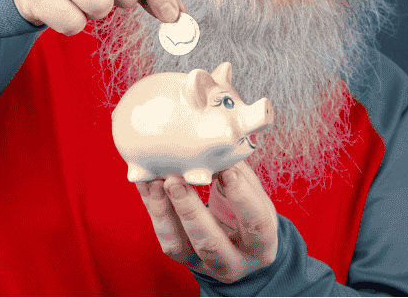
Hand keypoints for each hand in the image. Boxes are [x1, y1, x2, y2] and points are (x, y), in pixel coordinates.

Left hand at [136, 161, 278, 283]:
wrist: (241, 246)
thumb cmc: (251, 214)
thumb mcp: (256, 197)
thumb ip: (240, 175)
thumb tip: (223, 143)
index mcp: (260, 246)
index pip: (255, 224)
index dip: (241, 197)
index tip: (227, 170)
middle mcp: (232, 262)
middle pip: (209, 242)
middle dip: (189, 211)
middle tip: (175, 180)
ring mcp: (202, 263)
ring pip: (178, 244)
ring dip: (163, 210)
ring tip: (155, 181)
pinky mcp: (180, 258)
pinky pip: (163, 234)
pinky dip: (153, 207)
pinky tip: (147, 183)